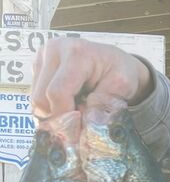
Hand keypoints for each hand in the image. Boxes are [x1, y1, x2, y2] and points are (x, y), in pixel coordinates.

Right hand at [31, 38, 152, 118]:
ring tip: (75, 107)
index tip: (77, 132)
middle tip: (78, 123)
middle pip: (41, 98)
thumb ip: (103, 104)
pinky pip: (35, 95)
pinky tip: (68, 100)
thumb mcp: (122, 86)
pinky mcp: (38, 65)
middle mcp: (54, 49)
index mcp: (76, 53)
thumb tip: (86, 124)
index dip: (65, 117)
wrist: (114, 61)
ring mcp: (43, 56)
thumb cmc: (119, 72)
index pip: (57, 92)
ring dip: (53, 111)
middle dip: (59, 116)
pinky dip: (50, 104)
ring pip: (35, 99)